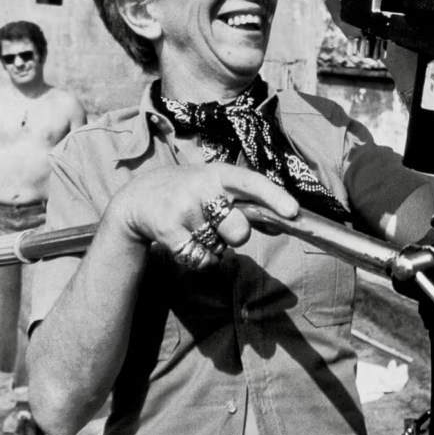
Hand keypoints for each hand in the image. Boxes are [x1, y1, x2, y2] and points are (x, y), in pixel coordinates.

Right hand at [105, 164, 298, 268]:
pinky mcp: (167, 229)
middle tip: (219, 224)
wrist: (139, 197)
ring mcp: (183, 208)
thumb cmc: (190, 192)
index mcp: (219, 174)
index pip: (251, 181)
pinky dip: (199, 259)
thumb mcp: (216, 187)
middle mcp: (202, 187)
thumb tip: (282, 223)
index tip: (292, 211)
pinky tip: (186, 241)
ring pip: (218, 248)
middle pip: (238, 229)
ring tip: (196, 228)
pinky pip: (200, 260)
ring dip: (212, 247)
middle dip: (235, 236)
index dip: (274, 196)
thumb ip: (248, 204)